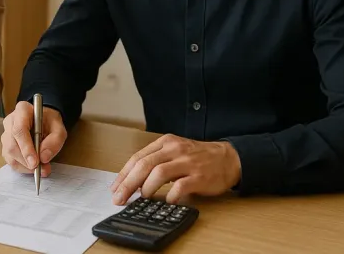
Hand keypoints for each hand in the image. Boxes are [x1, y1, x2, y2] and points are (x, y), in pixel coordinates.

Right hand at [1, 101, 67, 176]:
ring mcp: (6, 134)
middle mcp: (10, 121)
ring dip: (24, 165)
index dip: (26, 147)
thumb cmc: (50, 122)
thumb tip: (44, 157)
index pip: (19, 129)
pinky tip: (32, 168)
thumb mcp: (59, 128)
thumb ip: (54, 141)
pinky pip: (10, 160)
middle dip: (25, 160)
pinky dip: (22, 167)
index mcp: (22, 110)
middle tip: (40, 169)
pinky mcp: (5, 146)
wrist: (44, 121)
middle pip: (12, 144)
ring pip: (9, 154)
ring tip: (40, 169)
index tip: (35, 161)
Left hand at [110, 134, 241, 204]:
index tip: (115, 187)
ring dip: (146, 187)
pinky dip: (170, 195)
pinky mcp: (199, 177)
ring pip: (159, 172)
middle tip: (120, 198)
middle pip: (144, 165)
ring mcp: (187, 162)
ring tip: (142, 197)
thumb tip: (132, 180)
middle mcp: (175, 150)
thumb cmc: (198, 157)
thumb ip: (156, 161)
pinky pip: (180, 187)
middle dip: (128, 183)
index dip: (124, 174)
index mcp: (166, 142)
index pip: (138, 157)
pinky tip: (167, 200)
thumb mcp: (175, 151)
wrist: (228, 158)